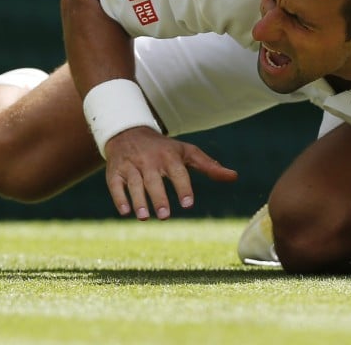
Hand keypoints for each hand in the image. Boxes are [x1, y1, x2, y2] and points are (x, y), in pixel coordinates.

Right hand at [103, 127, 237, 219]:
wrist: (129, 132)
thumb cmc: (165, 148)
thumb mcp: (187, 152)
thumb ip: (209, 166)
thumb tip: (234, 177)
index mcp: (169, 156)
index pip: (177, 172)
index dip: (183, 187)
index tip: (188, 204)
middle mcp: (149, 160)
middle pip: (154, 180)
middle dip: (159, 197)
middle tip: (165, 216)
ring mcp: (131, 166)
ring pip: (134, 183)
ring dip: (139, 200)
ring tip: (145, 217)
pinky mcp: (115, 172)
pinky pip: (115, 184)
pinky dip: (119, 197)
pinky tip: (125, 211)